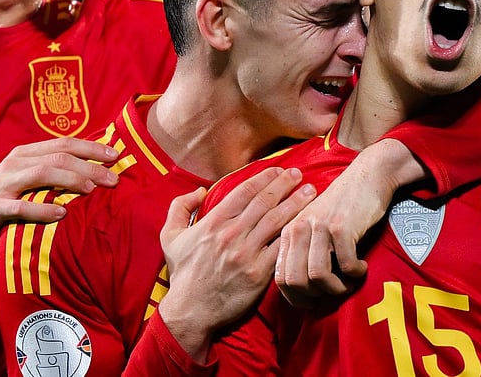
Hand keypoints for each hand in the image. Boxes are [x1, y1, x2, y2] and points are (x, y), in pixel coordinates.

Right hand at [0, 137, 121, 257]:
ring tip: (92, 191)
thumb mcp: (26, 183)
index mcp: (25, 155)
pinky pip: (21, 207)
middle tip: (113, 179)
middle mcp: (15, 164)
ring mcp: (3, 185)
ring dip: (70, 181)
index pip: (63, 144)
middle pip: (58, 158)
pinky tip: (61, 214)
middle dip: (89, 166)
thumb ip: (51, 175)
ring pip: (42, 174)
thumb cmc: (3, 203)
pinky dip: (42, 209)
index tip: (116, 156)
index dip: (91, 147)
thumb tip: (94, 174)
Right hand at [156, 167, 315, 360]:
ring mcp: (247, 254)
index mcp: (213, 222)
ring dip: (296, 204)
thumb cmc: (183, 274)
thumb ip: (180, 207)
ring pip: (277, 221)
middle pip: (265, 201)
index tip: (278, 170)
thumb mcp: (170, 236)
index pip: (245, 191)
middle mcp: (232, 234)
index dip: (264, 177)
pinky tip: (306, 224)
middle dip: (285, 184)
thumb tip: (200, 190)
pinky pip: (281, 248)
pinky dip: (294, 234)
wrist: (191, 311)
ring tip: (310, 192)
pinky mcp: (259, 274)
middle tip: (298, 174)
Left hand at [276, 138, 419, 307]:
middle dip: (317, 297)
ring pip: (318, 277)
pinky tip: (362, 266)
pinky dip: (356, 273)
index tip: (314, 302)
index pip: (280, 278)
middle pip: (295, 282)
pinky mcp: (341, 227)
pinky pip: (346, 266)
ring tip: (350, 282)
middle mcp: (298, 229)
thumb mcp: (314, 229)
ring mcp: (318, 227)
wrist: (367, 177)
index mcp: (288, 232)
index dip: (297, 298)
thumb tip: (303, 294)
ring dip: (338, 288)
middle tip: (335, 291)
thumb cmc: (343, 208)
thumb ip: (303, 253)